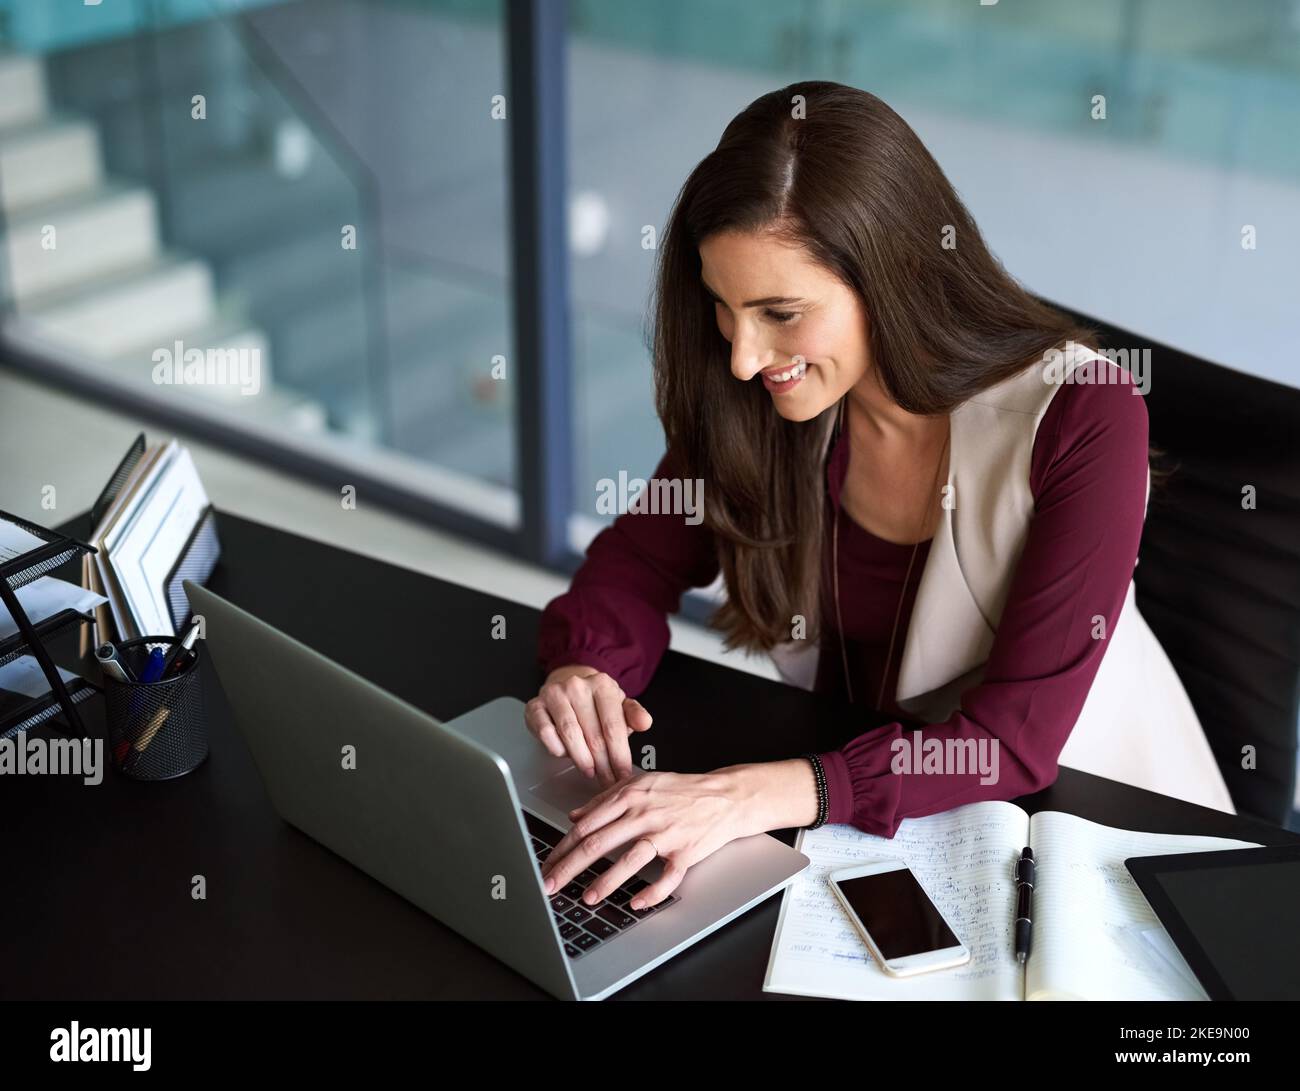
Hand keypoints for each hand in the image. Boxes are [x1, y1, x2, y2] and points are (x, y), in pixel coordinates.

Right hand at [524, 665, 652, 786]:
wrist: (566, 686)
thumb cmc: (596, 703)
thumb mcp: (619, 705)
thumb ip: (634, 715)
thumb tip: (645, 723)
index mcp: (602, 684)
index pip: (613, 726)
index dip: (620, 756)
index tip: (624, 775)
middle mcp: (577, 686)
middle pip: (593, 734)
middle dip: (603, 764)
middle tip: (608, 782)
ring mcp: (554, 694)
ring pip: (570, 735)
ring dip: (581, 759)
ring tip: (590, 772)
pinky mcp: (535, 706)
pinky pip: (546, 733)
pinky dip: (556, 748)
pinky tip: (565, 755)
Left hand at [539, 769, 758, 909]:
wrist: (725, 796)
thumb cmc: (682, 790)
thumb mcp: (641, 784)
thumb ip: (605, 799)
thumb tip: (574, 816)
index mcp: (630, 795)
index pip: (587, 824)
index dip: (563, 847)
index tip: (547, 864)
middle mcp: (645, 813)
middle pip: (599, 842)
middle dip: (570, 867)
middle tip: (550, 885)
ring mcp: (666, 833)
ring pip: (630, 859)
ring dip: (606, 881)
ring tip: (587, 897)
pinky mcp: (687, 851)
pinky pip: (668, 877)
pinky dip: (652, 893)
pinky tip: (636, 903)